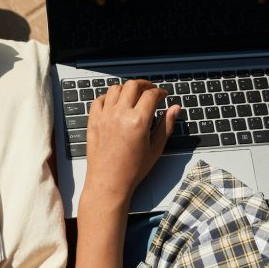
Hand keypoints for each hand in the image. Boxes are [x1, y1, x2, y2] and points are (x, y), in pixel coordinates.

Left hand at [83, 80, 177, 205]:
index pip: (151, 94)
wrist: (109, 183)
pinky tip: (115, 104)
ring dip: (126, 89)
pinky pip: (99, 100)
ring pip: (115, 89)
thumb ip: (166, 126)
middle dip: (144, 85)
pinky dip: (108, 97)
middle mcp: (120, 114)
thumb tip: (175, 108)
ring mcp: (104, 116)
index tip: (163, 95)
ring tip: (133, 96)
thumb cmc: (132, 170)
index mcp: (138, 121)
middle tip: (150, 91)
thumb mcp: (155, 149)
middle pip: (133, 86)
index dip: (160, 92)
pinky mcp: (93, 121)